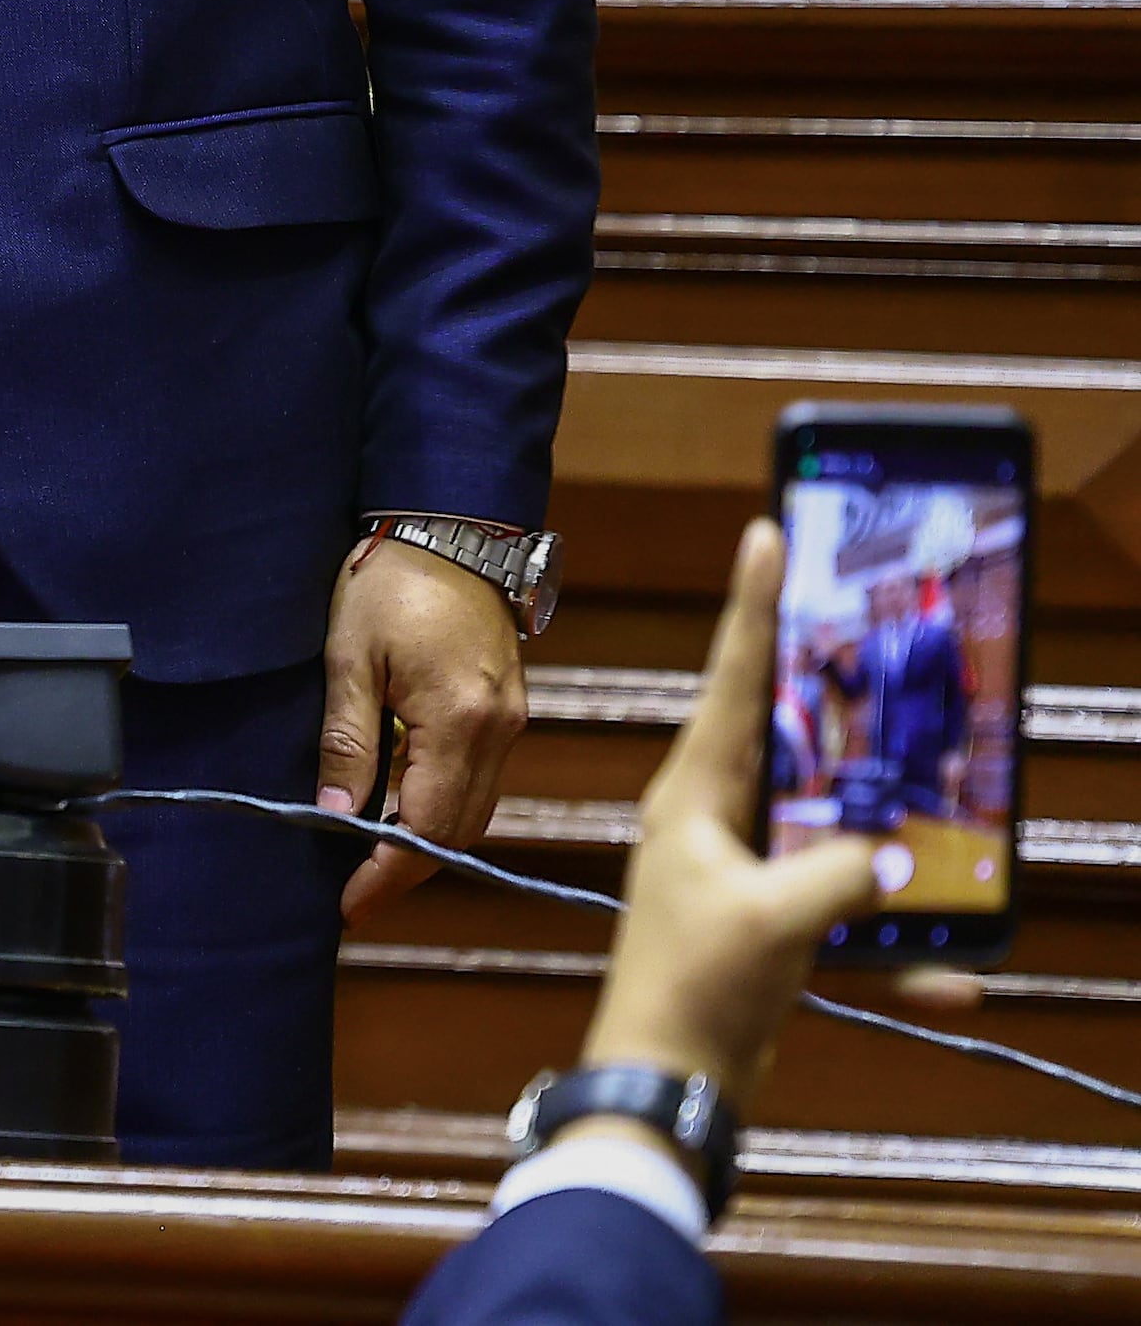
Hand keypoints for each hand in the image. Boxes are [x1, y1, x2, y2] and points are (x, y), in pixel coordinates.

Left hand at [319, 532, 529, 919]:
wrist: (450, 528)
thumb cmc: (390, 581)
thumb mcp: (348, 658)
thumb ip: (346, 740)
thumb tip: (333, 813)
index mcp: (460, 722)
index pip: (428, 826)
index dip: (389, 873)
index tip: (350, 905)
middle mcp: (500, 732)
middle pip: (460, 829)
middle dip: (408, 868)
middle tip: (354, 893)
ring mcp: (511, 722)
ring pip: (474, 809)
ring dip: (427, 839)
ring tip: (368, 859)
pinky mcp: (508, 709)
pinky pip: (479, 779)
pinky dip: (442, 804)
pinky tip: (399, 807)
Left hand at [577, 518, 880, 1106]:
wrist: (665, 1078)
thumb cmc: (694, 988)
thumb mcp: (774, 921)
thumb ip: (838, 875)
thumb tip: (887, 859)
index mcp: (694, 795)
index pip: (730, 680)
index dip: (752, 607)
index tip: (765, 536)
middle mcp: (713, 816)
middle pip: (783, 732)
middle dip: (830, 692)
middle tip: (872, 635)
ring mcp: (741, 864)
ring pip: (823, 812)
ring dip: (876, 812)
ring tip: (928, 782)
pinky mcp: (769, 914)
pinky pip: (842, 902)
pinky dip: (893, 939)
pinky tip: (949, 982)